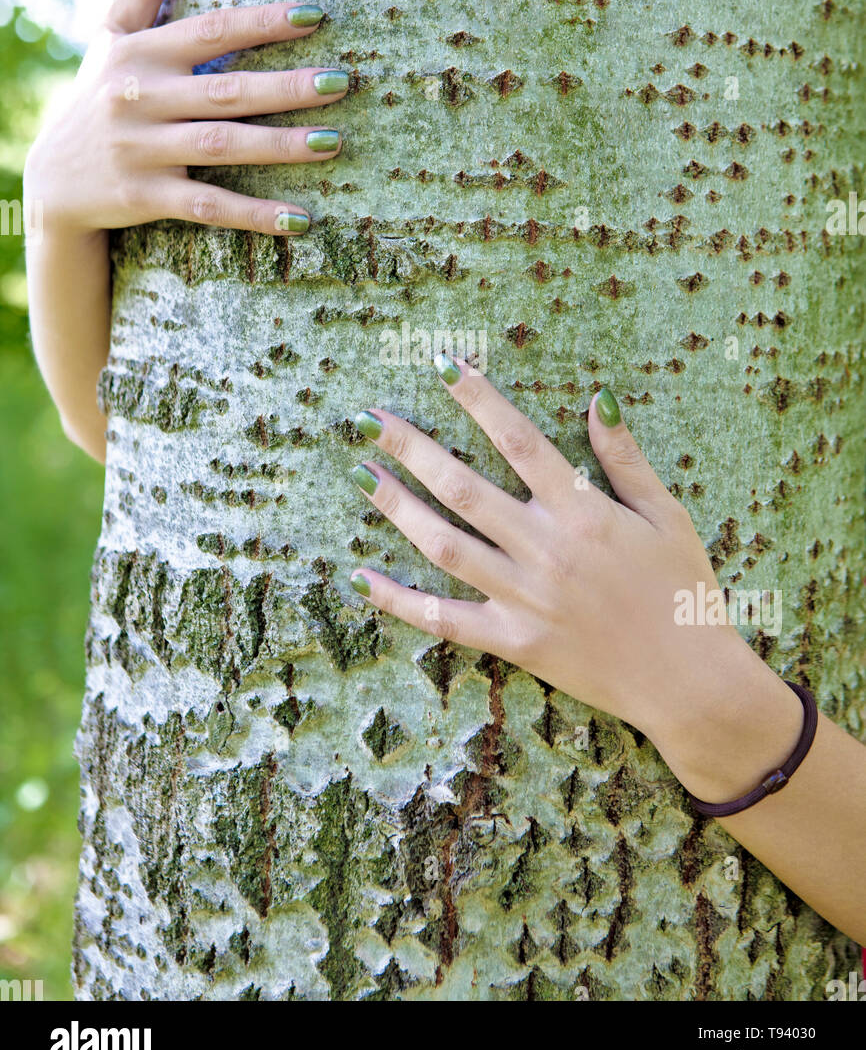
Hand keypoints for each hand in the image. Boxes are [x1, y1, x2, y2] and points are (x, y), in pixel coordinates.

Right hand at [23, 0, 344, 238]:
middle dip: (286, 87)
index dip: (262, 23)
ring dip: (281, 146)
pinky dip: (255, 214)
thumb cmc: (97, 99)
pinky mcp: (146, 196)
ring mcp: (144, 150)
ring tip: (333, 142)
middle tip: (341, 82)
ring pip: (223, 146)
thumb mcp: (112, 38)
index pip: (211, 31)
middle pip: (226, 90)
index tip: (315, 16)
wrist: (51, 181)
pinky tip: (300, 219)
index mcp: (141, 55)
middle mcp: (141, 99)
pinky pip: (209, 205)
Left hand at [347, 355, 796, 789]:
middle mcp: (544, 550)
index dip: (479, 399)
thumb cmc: (684, 591)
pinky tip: (362, 576)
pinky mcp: (513, 642)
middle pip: (463, 487)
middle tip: (371, 419)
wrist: (690, 681)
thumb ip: (625, 458)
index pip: (519, 440)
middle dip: (412, 448)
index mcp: (582, 512)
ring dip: (397, 506)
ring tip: (360, 473)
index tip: (444, 367)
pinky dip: (399, 600)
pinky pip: (444, 619)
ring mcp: (523, 598)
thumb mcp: (665, 515)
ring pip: (444, 544)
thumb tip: (598, 399)